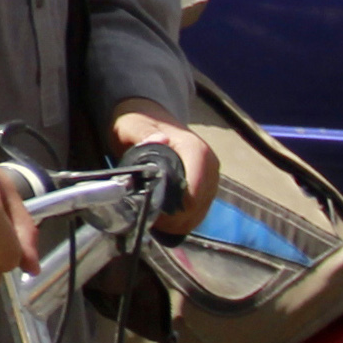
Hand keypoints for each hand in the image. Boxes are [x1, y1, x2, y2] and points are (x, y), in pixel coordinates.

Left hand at [107, 104, 222, 229]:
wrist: (147, 119)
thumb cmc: (138, 123)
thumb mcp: (133, 126)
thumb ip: (144, 134)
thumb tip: (160, 140)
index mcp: (193, 148)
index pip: (198, 180)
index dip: (183, 202)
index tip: (162, 215)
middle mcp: (208, 163)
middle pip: (200, 201)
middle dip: (177, 217)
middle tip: (153, 223)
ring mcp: (209, 177)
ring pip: (201, 209)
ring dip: (180, 221)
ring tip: (156, 224)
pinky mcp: (205, 187)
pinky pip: (199, 211)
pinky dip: (183, 220)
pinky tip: (165, 222)